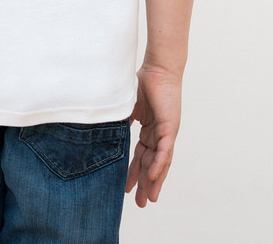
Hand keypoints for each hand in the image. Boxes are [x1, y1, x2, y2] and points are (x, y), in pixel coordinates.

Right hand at [125, 64, 181, 206]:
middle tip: (140, 204)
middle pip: (151, 165)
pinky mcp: (171, 129)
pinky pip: (165, 152)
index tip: (127, 189)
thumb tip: (101, 132)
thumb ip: (119, 121)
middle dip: (145, 184)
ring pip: (160, 163)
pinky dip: (160, 165)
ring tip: (149, 199)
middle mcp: (159, 135)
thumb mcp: (126, 107)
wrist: (158, 69)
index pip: (141, 157)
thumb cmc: (143, 82)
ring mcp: (166, 133)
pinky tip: (154, 178)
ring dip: (154, 181)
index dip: (134, 173)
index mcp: (149, 130)